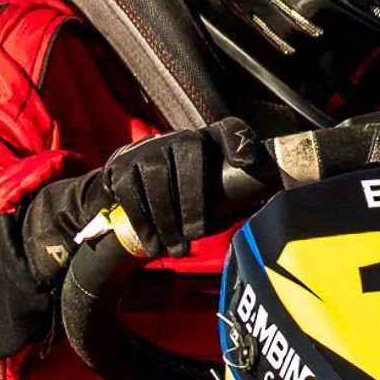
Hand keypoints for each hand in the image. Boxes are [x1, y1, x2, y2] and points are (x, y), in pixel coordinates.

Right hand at [19, 117, 260, 282]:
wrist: (128, 190)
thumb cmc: (182, 197)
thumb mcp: (212, 198)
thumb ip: (233, 200)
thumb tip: (258, 205)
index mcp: (208, 141)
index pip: (229, 131)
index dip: (239, 142)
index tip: (248, 163)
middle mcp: (177, 137)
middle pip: (187, 156)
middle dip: (192, 201)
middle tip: (195, 236)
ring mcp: (147, 148)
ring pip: (157, 175)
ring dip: (166, 217)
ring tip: (174, 248)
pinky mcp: (121, 164)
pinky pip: (131, 190)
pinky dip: (143, 220)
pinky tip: (153, 242)